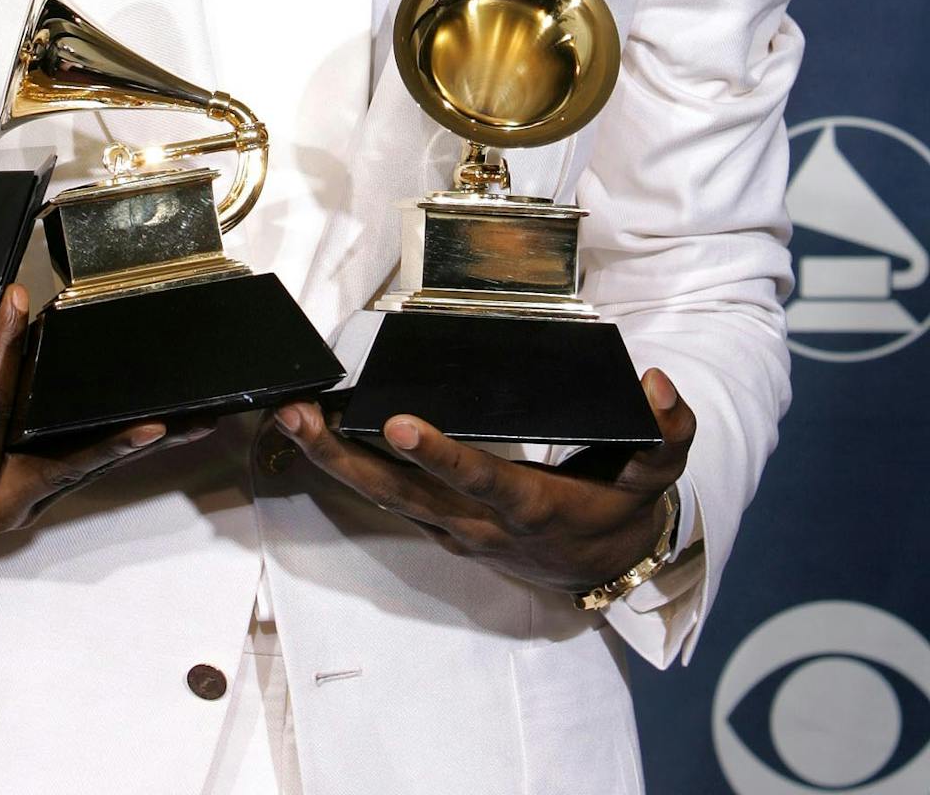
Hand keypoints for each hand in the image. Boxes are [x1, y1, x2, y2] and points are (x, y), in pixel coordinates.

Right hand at [0, 284, 209, 536]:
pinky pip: (83, 463)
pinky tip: (166, 421)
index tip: (15, 301)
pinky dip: (120, 443)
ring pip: (86, 467)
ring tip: (196, 421)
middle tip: (161, 418)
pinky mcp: (36, 484)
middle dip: (115, 440)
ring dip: (138, 444)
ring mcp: (22, 495)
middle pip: (64, 461)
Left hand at [266, 368, 693, 592]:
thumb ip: (667, 433)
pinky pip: (386, 498)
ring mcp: (454, 529)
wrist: (609, 570)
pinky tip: (314, 436)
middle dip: (345, 458)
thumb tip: (658, 385)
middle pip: (402, 494)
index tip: (398, 425)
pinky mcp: (440, 526)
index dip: (440, 455)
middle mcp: (481, 522)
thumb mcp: (659, 477)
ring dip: (330, 460)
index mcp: (532, 505)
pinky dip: (346, 469)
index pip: (481, 478)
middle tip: (298, 416)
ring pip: (383, 498)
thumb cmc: (624, 509)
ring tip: (288, 416)